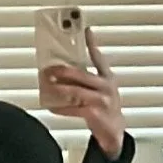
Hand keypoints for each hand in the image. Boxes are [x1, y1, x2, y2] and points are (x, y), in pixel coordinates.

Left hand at [43, 28, 125, 158]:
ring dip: (60, 88)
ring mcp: (101, 100)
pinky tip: (52, 107)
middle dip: (63, 71)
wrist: (114, 131)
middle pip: (82, 75)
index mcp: (108, 78)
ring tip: (48, 86)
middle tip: (49, 69)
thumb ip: (88, 81)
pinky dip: (61, 109)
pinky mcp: (95, 114)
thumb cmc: (105, 108)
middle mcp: (106, 87)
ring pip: (76, 91)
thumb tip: (64, 74)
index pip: (99, 58)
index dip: (93, 44)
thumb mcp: (102, 90)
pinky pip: (74, 109)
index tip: (86, 30)